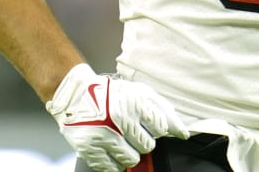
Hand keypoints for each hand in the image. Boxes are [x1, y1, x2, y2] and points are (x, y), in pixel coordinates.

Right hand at [45, 63, 188, 171]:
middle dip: (142, 140)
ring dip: (128, 152)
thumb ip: (164, 111)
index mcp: (134, 101)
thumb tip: (183, 133)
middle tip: (129, 130)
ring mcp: (103, 134)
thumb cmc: (112, 94)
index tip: (145, 123)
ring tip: (118, 138)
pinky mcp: (89, 148)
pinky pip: (112, 168)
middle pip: (148, 146)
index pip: (161, 128)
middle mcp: (119, 118)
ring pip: (132, 159)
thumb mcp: (140, 93)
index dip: (155, 128)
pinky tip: (108, 147)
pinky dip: (113, 161)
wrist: (76, 95)